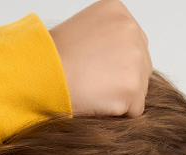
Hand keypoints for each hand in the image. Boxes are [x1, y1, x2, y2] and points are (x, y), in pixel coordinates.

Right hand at [50, 0, 151, 116]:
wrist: (42, 74)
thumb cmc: (53, 58)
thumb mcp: (83, 30)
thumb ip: (108, 38)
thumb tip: (120, 61)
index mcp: (118, 11)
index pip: (134, 43)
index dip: (116, 62)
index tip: (97, 69)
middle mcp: (130, 29)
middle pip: (142, 65)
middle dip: (123, 79)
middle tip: (95, 84)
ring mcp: (134, 58)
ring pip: (140, 88)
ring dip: (120, 96)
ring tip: (94, 91)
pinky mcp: (132, 87)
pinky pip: (136, 109)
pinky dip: (119, 113)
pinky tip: (98, 102)